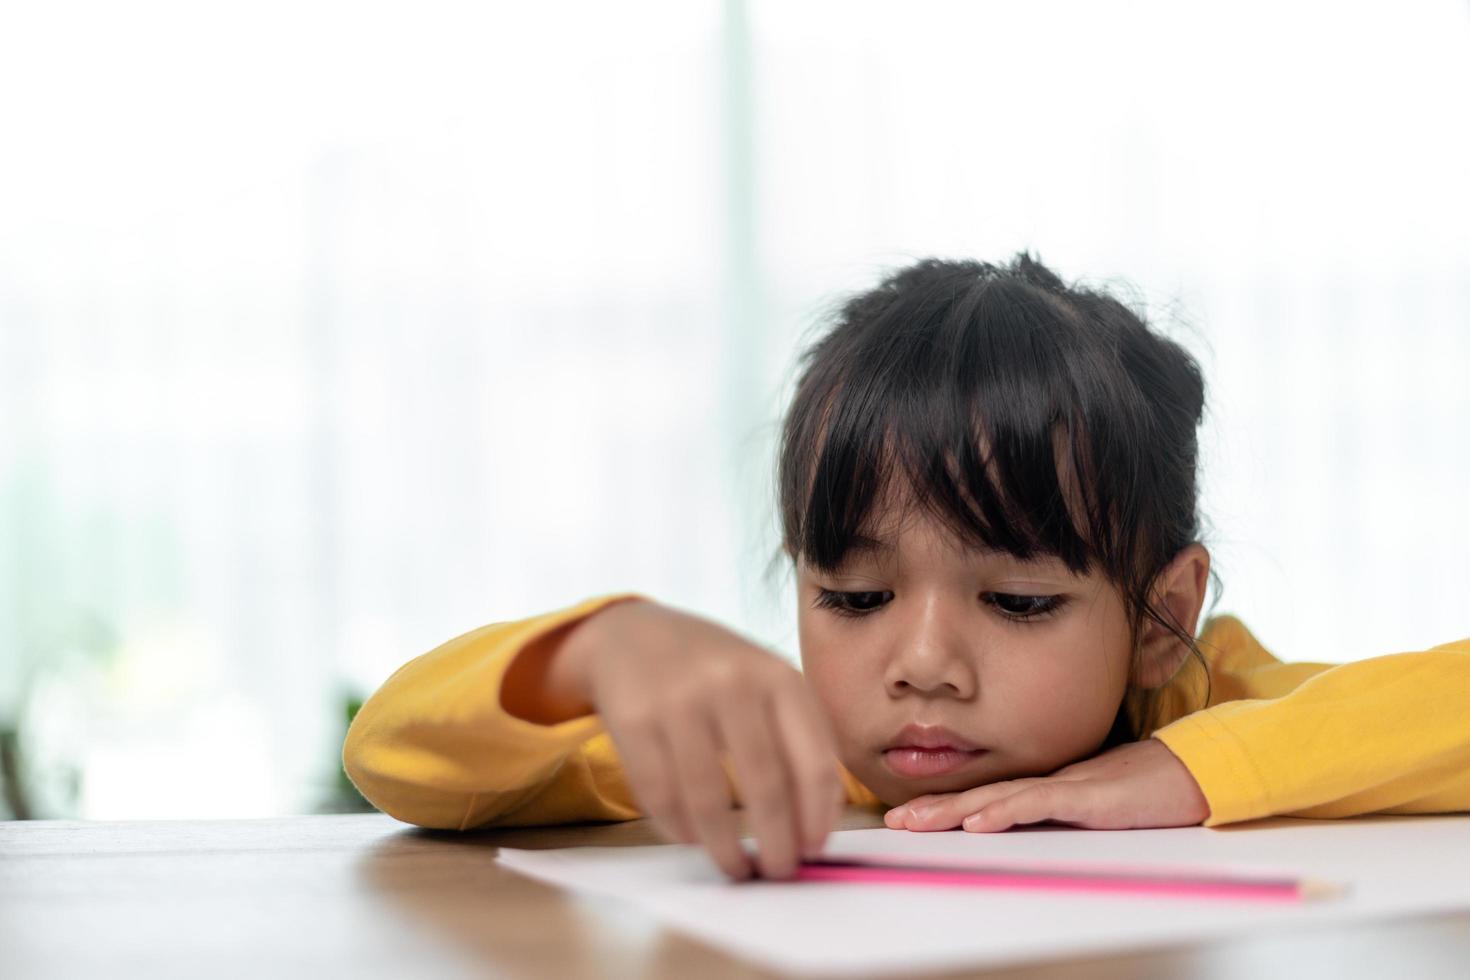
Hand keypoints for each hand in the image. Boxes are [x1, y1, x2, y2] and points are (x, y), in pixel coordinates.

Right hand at [551, 598, 845, 879]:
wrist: (633, 634)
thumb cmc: (714, 670)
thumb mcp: (765, 682)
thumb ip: (796, 739)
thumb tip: (817, 826)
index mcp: (778, 676)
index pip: (813, 761)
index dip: (817, 817)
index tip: (814, 850)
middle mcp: (732, 683)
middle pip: (766, 785)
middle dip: (777, 843)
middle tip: (778, 872)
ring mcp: (679, 700)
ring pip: (708, 799)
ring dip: (725, 848)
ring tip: (735, 867)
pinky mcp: (634, 719)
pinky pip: (661, 794)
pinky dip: (680, 828)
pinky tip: (692, 838)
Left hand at [883, 738, 1209, 832]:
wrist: (1194, 774)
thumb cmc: (1147, 792)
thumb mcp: (1092, 809)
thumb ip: (1058, 815)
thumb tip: (1019, 828)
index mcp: (1046, 787)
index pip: (986, 797)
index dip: (946, 807)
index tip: (908, 817)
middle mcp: (1048, 783)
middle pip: (980, 795)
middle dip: (934, 810)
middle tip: (893, 822)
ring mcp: (1066, 787)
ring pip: (999, 799)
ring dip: (954, 811)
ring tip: (916, 822)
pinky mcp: (1088, 797)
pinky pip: (1039, 804)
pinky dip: (1005, 812)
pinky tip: (977, 822)